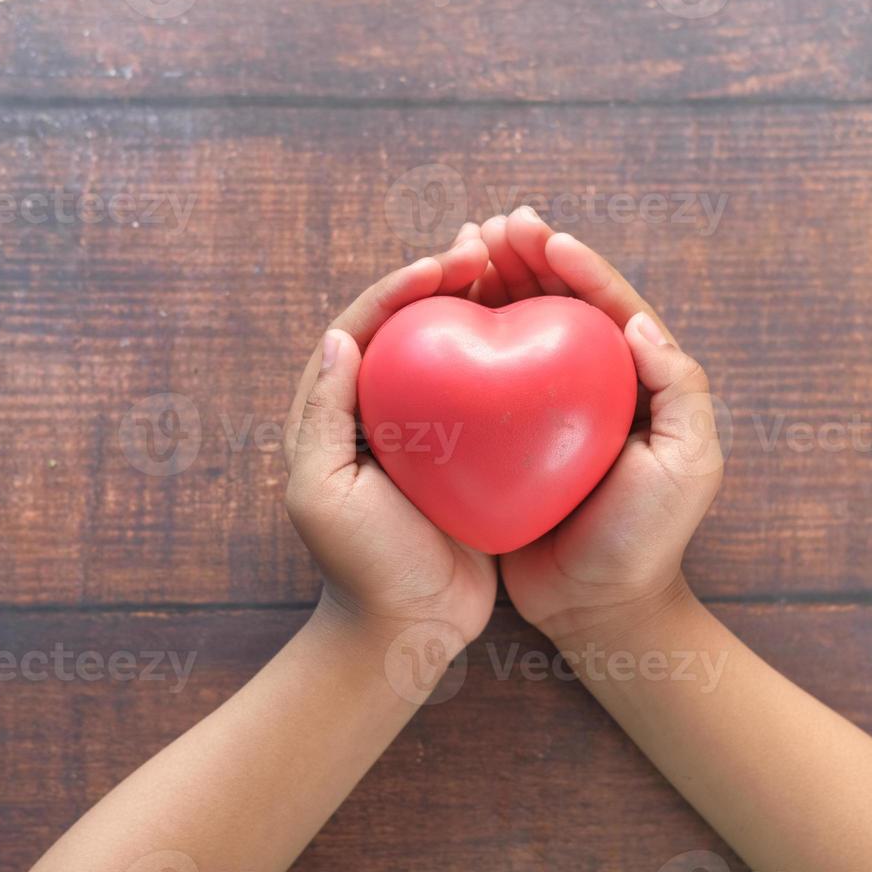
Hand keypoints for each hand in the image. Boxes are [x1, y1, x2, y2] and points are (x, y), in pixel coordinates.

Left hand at [284, 241, 498, 648]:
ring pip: (457, 347)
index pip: (366, 325)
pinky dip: (515, 358)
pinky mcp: (471, 453)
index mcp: (338, 407)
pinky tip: (548, 334)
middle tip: (485, 245)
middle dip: (445, 277)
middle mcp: (382, 407)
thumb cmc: (360, 564)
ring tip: (518, 265)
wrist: (407, 626)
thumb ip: (323, 415)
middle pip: (414, 322)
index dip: (400, 286)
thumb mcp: (324, 492)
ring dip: (483, 303)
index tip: (442, 266)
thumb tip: (340, 337)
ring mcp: (430, 428)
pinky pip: (493, 393)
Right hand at [463, 210, 723, 645]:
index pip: (606, 305)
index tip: (542, 237)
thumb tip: (638, 321)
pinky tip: (432, 320)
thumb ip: (678, 389)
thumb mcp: (688, 465)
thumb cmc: (649, 538)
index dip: (576, 265)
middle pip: (555, 305)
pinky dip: (459, 344)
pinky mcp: (502, 440)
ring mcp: (541, 411)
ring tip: (460, 251)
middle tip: (490, 227)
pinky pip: (479, 381)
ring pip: (514, 331)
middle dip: (524, 259)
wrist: (599, 607)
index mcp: (634, 381)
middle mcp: (586, 385)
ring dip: (490, 286)